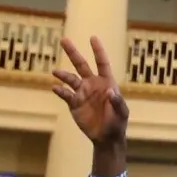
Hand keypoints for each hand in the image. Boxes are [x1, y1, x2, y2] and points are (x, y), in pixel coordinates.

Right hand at [50, 37, 128, 152]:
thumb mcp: (122, 113)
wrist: (106, 137)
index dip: (98, 51)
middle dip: (73, 52)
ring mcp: (82, 93)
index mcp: (106, 82)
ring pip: (70, 78)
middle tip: (64, 40)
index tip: (92, 38)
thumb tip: (110, 91)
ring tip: (56, 71)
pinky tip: (55, 87)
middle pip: (81, 65)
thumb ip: (117, 102)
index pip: (102, 63)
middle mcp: (92, 84)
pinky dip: (60, 90)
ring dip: (63, 74)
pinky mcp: (74, 103)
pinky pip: (65, 94)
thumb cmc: (117, 123)